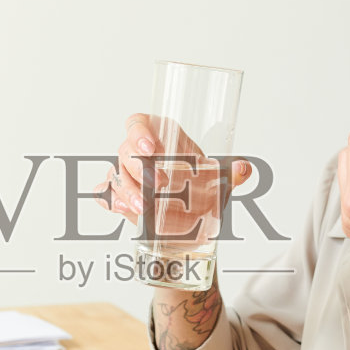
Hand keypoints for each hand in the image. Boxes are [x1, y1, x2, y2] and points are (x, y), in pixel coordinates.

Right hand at [95, 114, 251, 235]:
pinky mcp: (122, 197)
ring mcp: (129, 176)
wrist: (193, 226)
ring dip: (127, 191)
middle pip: (125, 150)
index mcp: (164, 140)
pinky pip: (106, 193)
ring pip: (116, 174)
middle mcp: (143, 155)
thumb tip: (244, 168)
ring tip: (144, 208)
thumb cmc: (201, 194)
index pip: (141, 122)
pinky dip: (110, 200)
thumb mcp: (218, 185)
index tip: (149, 149)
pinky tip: (121, 209)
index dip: (139, 131)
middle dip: (137, 169)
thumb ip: (230, 176)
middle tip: (157, 187)